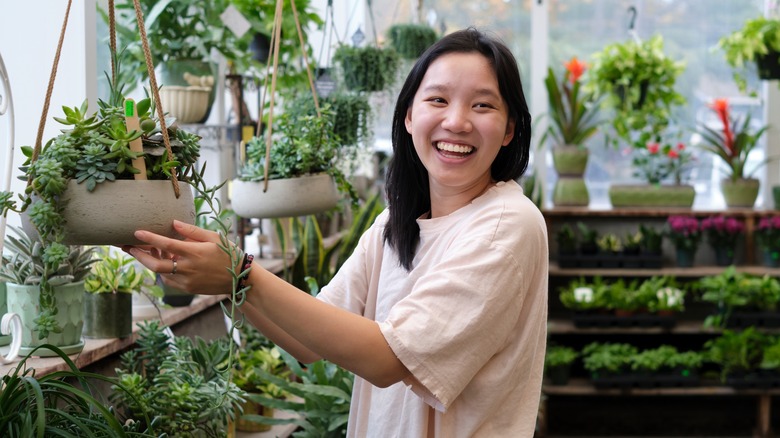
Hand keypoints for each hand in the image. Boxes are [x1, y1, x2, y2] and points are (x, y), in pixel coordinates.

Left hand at [123, 220, 237, 294]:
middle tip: (128, 247)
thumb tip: (173, 223)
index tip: (137, 232)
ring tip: (148, 250)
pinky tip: (165, 261)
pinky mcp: (188, 288)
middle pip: (155, 265)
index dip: (149, 238)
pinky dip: (163, 270)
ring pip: (161, 272)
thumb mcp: (214, 238)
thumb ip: (192, 231)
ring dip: (152, 261)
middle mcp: (188, 268)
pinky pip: (169, 280)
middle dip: (139, 256)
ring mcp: (187, 281)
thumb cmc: (228, 254)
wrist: (239, 279)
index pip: (166, 244)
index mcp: (194, 253)